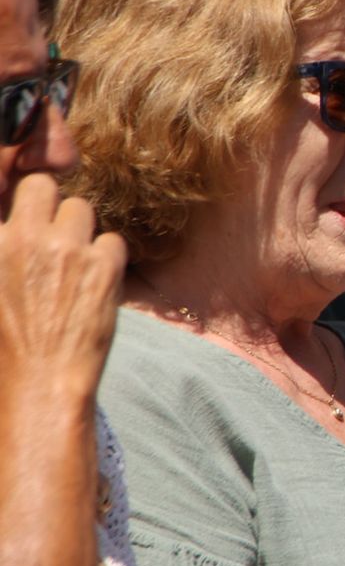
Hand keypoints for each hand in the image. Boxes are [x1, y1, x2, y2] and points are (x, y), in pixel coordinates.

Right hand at [0, 173, 124, 414]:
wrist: (40, 380)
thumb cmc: (7, 343)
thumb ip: (4, 250)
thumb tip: (12, 230)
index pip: (9, 192)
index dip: (21, 208)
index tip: (28, 222)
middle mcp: (22, 237)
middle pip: (44, 186)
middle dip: (49, 205)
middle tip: (53, 237)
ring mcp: (65, 248)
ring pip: (82, 209)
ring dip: (80, 232)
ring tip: (73, 266)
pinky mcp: (103, 264)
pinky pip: (112, 240)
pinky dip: (107, 258)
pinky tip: (94, 284)